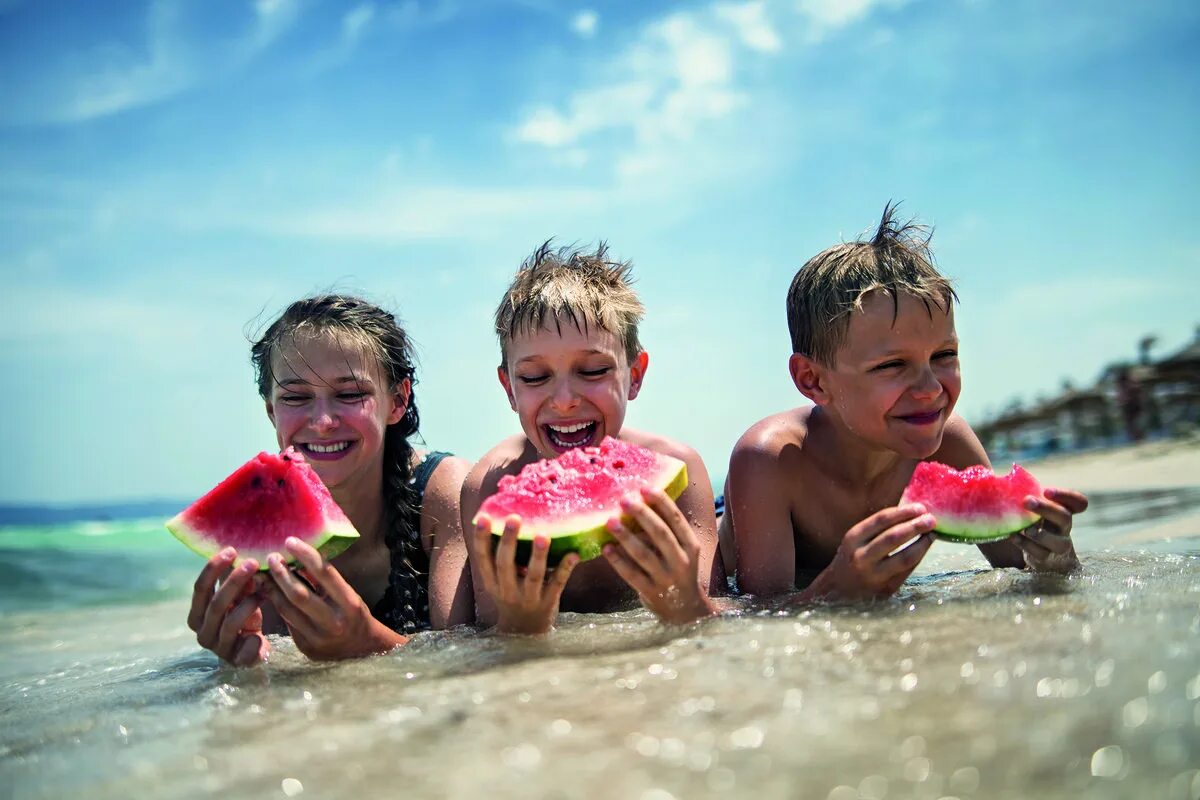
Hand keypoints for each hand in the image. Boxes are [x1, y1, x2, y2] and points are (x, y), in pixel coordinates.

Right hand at [188, 547, 269, 666]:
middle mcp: (202, 631)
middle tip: (253, 563)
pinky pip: (243, 648)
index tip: (231, 550)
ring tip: (265, 591)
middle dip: (235, 582)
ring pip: (230, 623)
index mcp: (197, 614)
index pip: (200, 589)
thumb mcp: (239, 597)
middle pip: (216, 604)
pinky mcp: (234, 661)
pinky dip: (253, 640)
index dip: (213, 569)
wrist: (251, 650)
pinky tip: (259, 635)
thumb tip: (243, 551)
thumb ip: (237, 580)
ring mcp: (217, 647)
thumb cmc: (242, 617)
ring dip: (249, 604)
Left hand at [263, 538, 404, 659]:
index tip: (290, 541)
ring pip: (287, 610)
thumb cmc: (355, 614)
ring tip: (264, 574)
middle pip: (299, 594)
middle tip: (271, 558)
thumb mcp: (347, 594)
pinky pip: (287, 622)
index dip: (305, 555)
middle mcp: (334, 622)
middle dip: (281, 574)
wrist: (363, 649)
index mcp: (349, 603)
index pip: (324, 573)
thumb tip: (298, 558)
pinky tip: (270, 593)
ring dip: (272, 590)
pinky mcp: (305, 647)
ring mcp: (318, 638)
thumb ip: (325, 581)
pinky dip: (278, 605)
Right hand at [473, 514, 579, 634]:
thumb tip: (503, 517)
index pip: (482, 558)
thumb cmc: (512, 594)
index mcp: (491, 581)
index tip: (484, 517)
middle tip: (514, 518)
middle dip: (509, 541)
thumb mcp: (499, 581)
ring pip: (533, 575)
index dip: (481, 538)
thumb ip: (500, 557)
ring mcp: (528, 598)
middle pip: (505, 564)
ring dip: (538, 555)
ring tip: (543, 536)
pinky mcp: (547, 603)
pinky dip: (565, 569)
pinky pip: (557, 584)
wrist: (525, 631)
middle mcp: (507, 590)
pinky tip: (573, 554)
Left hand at [603, 487, 715, 624]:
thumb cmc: (679, 572)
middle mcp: (681, 561)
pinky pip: (632, 574)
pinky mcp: (651, 592)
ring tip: (609, 522)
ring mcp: (666, 578)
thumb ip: (667, 533)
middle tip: (623, 500)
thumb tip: (640, 504)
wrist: (686, 611)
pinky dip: (618, 561)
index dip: (661, 502)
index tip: (645, 487)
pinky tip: (606, 549)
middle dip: (641, 515)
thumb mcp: (683, 552)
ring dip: (625, 536)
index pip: (676, 520)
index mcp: (691, 546)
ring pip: (643, 554)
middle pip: (660, 534)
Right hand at [802, 505, 935, 601]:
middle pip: (894, 537)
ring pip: (905, 557)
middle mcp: (862, 556)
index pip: (882, 520)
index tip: (920, 507)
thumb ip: (878, 529)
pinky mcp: (886, 589)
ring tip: (932, 535)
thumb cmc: (852, 558)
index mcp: (853, 538)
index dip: (903, 512)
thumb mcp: (856, 540)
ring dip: (922, 544)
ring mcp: (874, 575)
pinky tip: (924, 549)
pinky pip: (907, 571)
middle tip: (932, 519)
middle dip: (916, 526)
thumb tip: (912, 513)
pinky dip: (919, 557)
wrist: (838, 590)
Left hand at [1013, 488, 1086, 572]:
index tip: (1046, 491)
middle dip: (1046, 509)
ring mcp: (1058, 544)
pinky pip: (1039, 554)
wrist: (1041, 554)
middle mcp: (1064, 528)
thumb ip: (1024, 495)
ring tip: (1025, 528)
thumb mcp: (1032, 508)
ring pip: (1058, 542)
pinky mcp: (1046, 559)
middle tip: (1027, 501)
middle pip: (1065, 518)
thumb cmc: (1032, 522)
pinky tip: (1013, 536)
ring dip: (1040, 534)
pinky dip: (1025, 544)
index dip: (1066, 496)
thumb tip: (991, 476)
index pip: (1078, 503)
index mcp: (1063, 511)